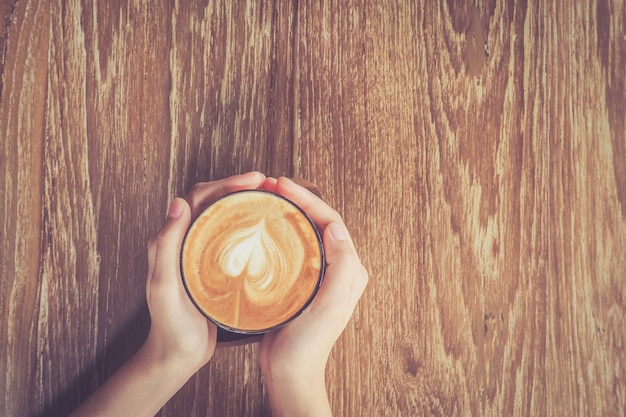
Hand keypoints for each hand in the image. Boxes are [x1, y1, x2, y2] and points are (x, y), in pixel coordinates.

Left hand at [70, 172, 267, 416]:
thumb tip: (177, 203)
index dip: (226, 183)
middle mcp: (184, 241)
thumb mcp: (164, 285)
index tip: (253, 180)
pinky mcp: (213, 267)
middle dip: (238, 186)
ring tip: (269, 198)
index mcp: (170, 239)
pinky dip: (246, 226)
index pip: (199, 198)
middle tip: (267, 184)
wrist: (177, 356)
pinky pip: (230, 237)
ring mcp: (200, 253)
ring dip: (243, 202)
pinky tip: (264, 229)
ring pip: (222, 216)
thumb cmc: (170, 325)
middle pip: (213, 201)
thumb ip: (166, 245)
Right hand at [259, 177, 368, 416]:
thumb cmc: (308, 345)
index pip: (331, 221)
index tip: (282, 186)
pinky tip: (261, 226)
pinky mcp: (299, 281)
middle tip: (270, 185)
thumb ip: (342, 267)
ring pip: (304, 231)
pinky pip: (291, 247)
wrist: (290, 372)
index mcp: (349, 269)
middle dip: (297, 199)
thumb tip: (336, 228)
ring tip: (265, 197)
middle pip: (318, 221)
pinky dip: (278, 231)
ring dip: (287, 211)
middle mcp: (337, 268)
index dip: (308, 199)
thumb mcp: (329, 306)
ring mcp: (318, 274)